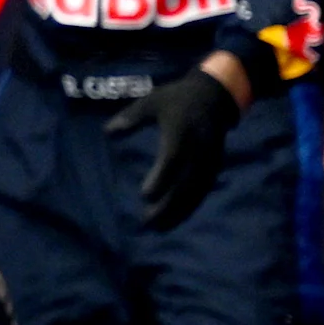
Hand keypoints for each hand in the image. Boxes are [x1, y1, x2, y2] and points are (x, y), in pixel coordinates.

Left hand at [110, 64, 244, 232]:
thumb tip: (108, 132)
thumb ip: (131, 117)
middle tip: (147, 223)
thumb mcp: (152, 102)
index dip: (161, 179)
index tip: (145, 196)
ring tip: (159, 228)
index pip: (173, 160)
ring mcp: (209, 161)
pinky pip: (202, 191)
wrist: (215, 97)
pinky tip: (175, 218)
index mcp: (183, 134)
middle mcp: (200, 151)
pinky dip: (189, 206)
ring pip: (196, 193)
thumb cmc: (177, 99)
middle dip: (168, 206)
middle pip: (186, 184)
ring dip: (179, 212)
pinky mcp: (214, 167)